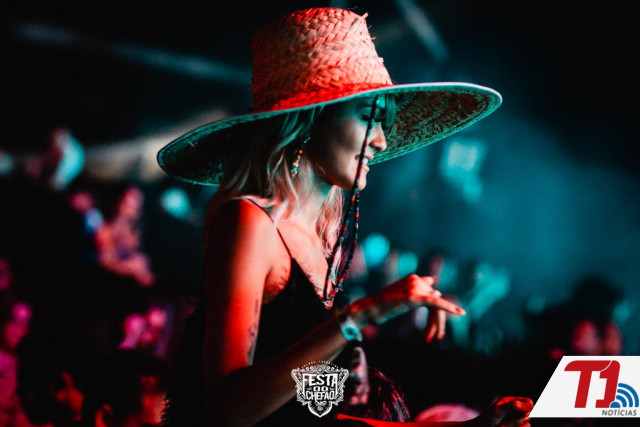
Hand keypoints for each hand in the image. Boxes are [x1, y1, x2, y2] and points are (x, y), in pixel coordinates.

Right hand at [349, 274, 465, 330]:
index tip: (437, 329)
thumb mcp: (401, 299)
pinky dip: (449, 307)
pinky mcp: (414, 297)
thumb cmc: (381, 306)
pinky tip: (460, 312)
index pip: (432, 293)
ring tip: (435, 338)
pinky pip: (436, 302)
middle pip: (436, 301)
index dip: (438, 309)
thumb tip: (437, 293)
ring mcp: (414, 287)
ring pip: (436, 305)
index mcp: (413, 278)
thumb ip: (417, 294)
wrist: (367, 309)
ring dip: (438, 323)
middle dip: (438, 320)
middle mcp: (415, 280)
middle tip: (437, 337)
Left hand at [471, 396, 533, 426]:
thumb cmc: (487, 419)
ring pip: (527, 425)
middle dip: (520, 419)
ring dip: (515, 425)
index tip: (525, 414)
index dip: (530, 407)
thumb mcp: (499, 410)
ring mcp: (516, 421)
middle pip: (530, 414)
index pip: (529, 402)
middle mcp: (515, 411)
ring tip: (503, 426)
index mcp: (511, 402)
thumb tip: (531, 406)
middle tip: (506, 421)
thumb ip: (514, 406)